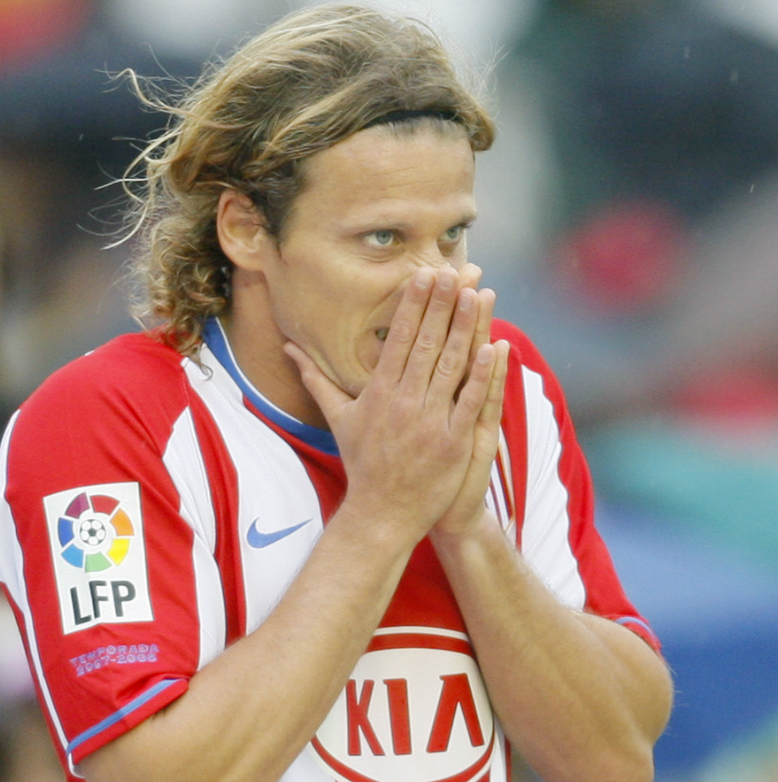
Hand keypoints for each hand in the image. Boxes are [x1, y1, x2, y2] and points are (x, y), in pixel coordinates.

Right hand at [286, 266, 501, 549]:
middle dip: (443, 304)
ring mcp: (429, 421)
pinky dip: (482, 374)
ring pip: (452, 365)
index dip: (414, 305)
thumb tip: (289, 349)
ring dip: (467, 328)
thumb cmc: (361, 461)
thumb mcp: (337, 417)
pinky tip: (494, 346)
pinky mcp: (453, 441)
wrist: (381, 511)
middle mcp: (403, 402)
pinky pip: (470, 401)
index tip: (424, 275)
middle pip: (427, 343)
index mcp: (377, 392)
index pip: (399, 338)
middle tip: (455, 270)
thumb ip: (316, 379)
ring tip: (479, 295)